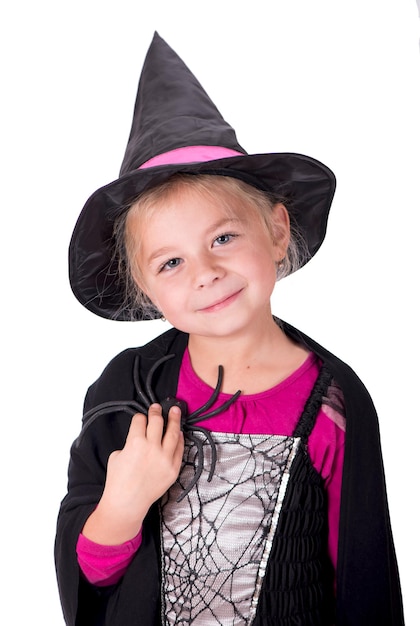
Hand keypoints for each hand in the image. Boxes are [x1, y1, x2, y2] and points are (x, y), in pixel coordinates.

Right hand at [82, 403, 183, 544]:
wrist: (127, 502)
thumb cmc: (118, 480)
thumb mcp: (116, 455)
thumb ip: (129, 442)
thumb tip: (141, 436)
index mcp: (135, 442)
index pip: (140, 420)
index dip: (139, 417)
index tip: (141, 417)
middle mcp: (152, 448)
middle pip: (157, 422)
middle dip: (156, 412)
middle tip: (157, 407)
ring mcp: (165, 458)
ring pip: (173, 432)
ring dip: (174, 419)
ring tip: (175, 410)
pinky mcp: (173, 468)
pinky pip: (180, 449)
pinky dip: (180, 439)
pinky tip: (179, 432)